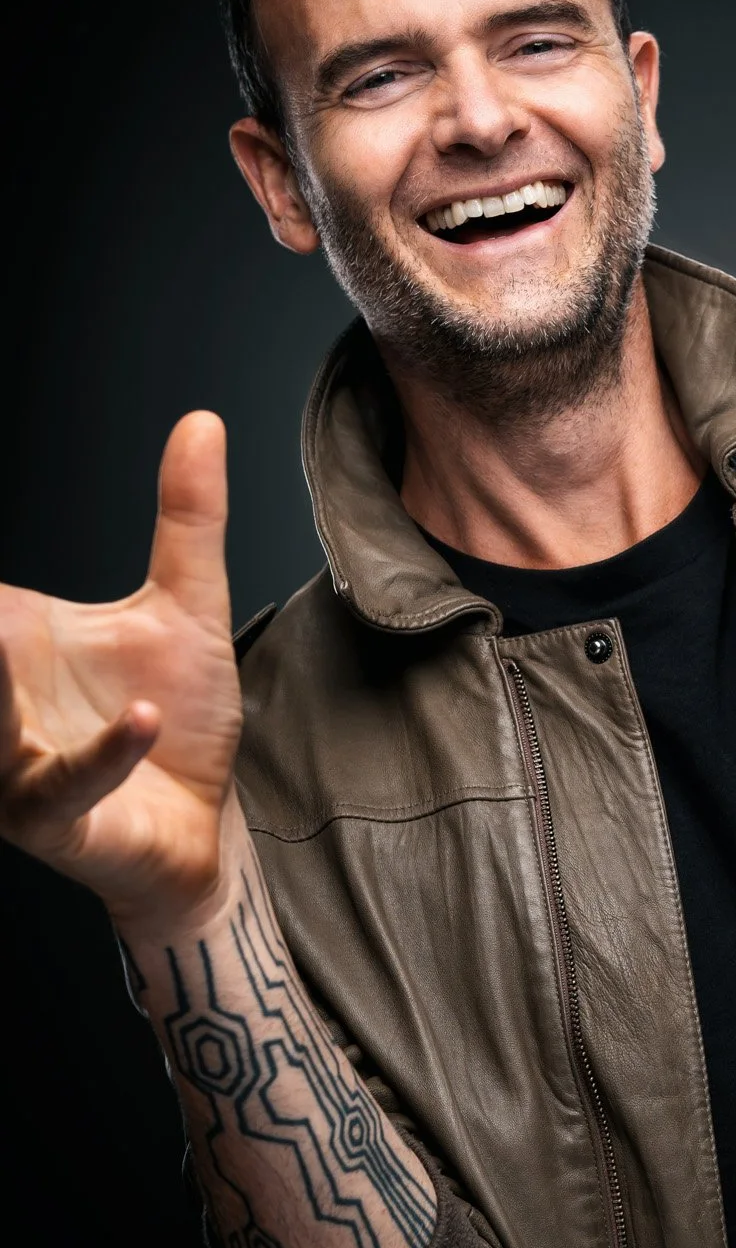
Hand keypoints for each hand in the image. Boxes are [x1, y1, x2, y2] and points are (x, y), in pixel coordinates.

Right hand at [0, 413, 242, 935]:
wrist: (202, 826)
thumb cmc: (175, 721)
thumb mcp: (185, 604)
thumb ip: (188, 517)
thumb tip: (202, 421)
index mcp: (6, 637)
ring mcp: (12, 765)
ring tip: (0, 634)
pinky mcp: (55, 819)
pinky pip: (63, 786)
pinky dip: (102, 753)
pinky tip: (142, 715)